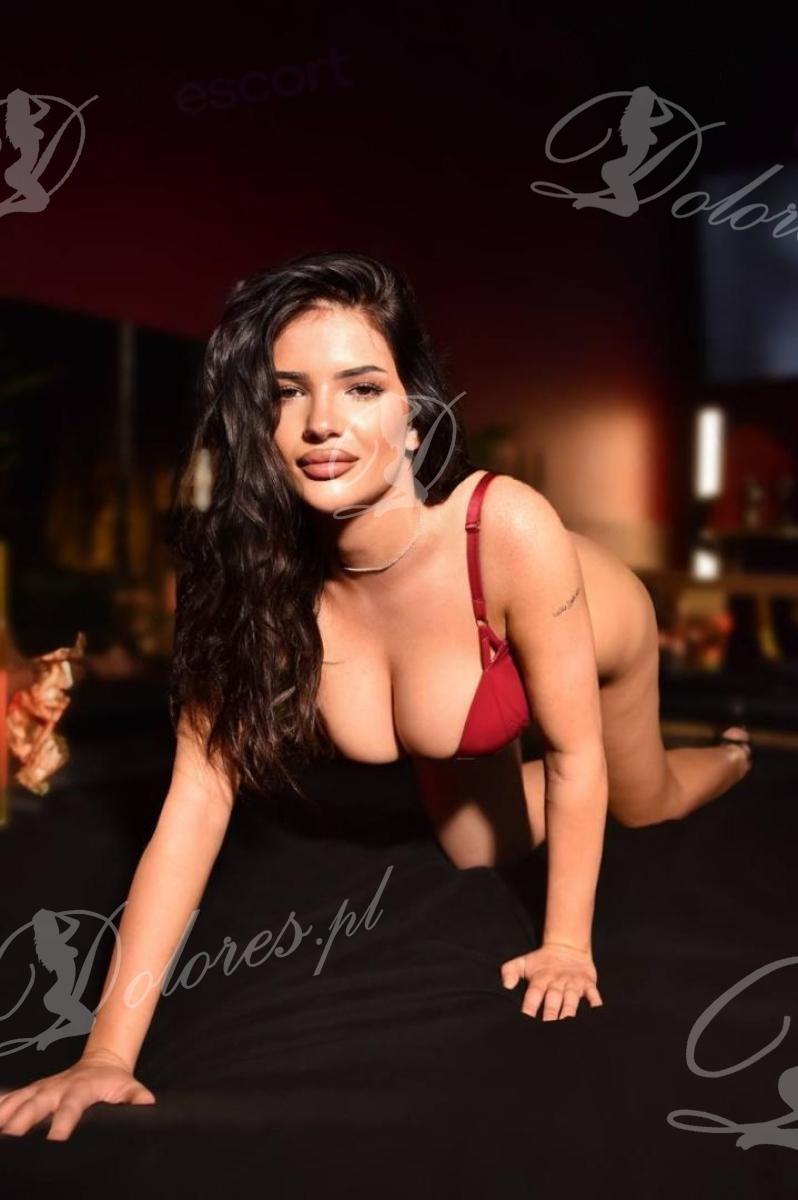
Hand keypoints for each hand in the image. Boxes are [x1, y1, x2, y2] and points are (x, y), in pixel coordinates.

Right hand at [0, 1049, 155, 1140]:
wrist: (101, 1061)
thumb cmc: (114, 1081)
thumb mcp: (128, 1087)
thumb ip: (136, 1097)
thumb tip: (147, 1104)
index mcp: (80, 1089)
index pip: (71, 1107)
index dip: (64, 1122)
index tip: (56, 1139)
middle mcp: (56, 1087)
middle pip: (36, 1104)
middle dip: (22, 1120)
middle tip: (11, 1137)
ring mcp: (41, 1088)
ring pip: (18, 1099)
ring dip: (4, 1113)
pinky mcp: (31, 1090)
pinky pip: (10, 1097)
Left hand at [500, 941, 602, 1019]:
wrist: (567, 946)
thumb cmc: (542, 961)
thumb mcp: (523, 962)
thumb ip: (510, 971)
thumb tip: (506, 986)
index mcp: (541, 978)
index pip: (533, 994)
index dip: (529, 1006)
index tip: (524, 1020)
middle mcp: (557, 981)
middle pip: (553, 999)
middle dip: (550, 1014)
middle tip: (547, 1029)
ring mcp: (573, 982)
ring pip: (571, 999)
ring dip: (569, 1012)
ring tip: (567, 1025)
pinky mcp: (588, 983)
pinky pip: (593, 994)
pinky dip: (595, 1003)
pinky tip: (596, 1014)